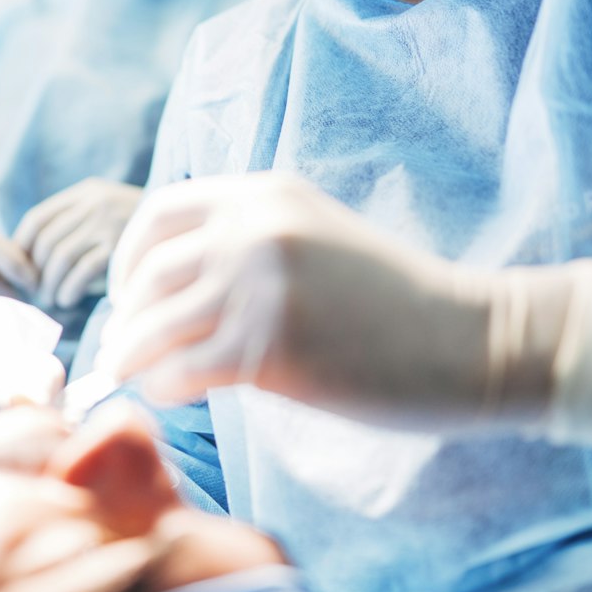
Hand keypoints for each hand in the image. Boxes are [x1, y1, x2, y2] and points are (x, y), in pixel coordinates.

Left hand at [13, 179, 144, 310]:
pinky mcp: (123, 245)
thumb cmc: (143, 230)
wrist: (191, 227)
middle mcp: (95, 201)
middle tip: (37, 295)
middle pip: (46, 240)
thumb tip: (31, 262)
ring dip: (50, 285)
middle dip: (35, 273)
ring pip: (60, 257)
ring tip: (53, 301)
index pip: (37, 218)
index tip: (23, 273)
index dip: (22, 248)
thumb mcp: (108, 212)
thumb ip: (77, 225)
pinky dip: (68, 289)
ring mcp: (109, 221)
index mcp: (87, 191)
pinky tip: (68, 300)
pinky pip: (81, 271)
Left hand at [96, 173, 492, 411]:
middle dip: (127, 317)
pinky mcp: (270, 348)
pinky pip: (183, 369)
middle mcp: (255, 229)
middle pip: (150, 272)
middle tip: (122, 350)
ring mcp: (260, 287)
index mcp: (268, 195)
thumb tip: (178, 291)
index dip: (130, 257)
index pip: (162, 214)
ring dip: (132, 355)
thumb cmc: (399, 304)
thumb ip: (255, 246)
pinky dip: (164, 385)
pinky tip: (173, 396)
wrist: (470, 339)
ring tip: (129, 378)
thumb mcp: (320, 240)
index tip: (128, 294)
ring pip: (156, 323)